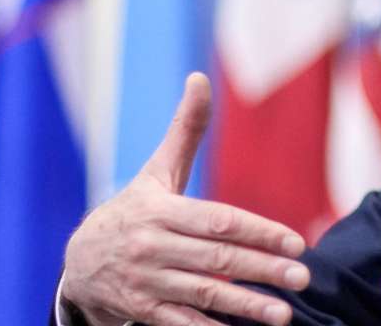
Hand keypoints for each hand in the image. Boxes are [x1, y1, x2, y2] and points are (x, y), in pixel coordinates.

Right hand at [61, 73, 310, 325]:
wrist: (77, 261)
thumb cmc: (132, 211)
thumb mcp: (156, 172)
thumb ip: (184, 130)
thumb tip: (200, 78)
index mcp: (160, 211)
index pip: (219, 222)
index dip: (259, 231)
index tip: (296, 242)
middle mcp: (152, 248)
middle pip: (217, 260)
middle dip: (263, 269)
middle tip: (303, 276)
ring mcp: (145, 283)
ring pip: (203, 295)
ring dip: (245, 306)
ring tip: (284, 313)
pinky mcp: (140, 311)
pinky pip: (179, 323)